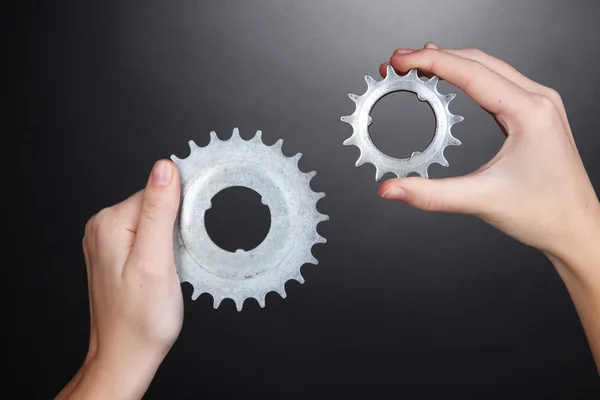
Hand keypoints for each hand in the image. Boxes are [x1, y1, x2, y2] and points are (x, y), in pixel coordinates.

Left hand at [56, 160, 182, 398]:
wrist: (126, 355)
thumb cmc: (141, 319)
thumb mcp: (156, 260)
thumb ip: (159, 211)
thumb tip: (164, 167)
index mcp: (110, 223)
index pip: (156, 191)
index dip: (181, 212)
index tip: (187, 237)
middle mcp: (102, 228)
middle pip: (155, 204)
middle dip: (176, 226)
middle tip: (177, 259)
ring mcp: (107, 242)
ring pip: (155, 221)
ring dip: (171, 239)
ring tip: (170, 268)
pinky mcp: (116, 255)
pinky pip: (148, 236)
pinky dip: (163, 249)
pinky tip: (163, 270)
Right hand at [378, 43, 599, 371]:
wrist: (576, 228)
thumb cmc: (544, 213)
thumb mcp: (481, 200)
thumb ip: (430, 194)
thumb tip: (390, 189)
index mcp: (529, 112)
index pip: (471, 73)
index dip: (430, 62)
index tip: (401, 60)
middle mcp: (537, 100)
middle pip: (478, 61)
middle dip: (434, 56)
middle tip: (399, 61)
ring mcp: (538, 105)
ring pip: (487, 67)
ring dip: (450, 62)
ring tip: (416, 66)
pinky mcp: (533, 114)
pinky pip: (496, 82)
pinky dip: (466, 76)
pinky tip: (448, 80)